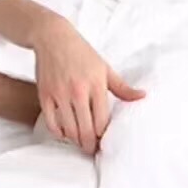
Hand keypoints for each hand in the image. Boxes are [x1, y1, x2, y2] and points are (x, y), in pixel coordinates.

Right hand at [31, 17, 145, 154]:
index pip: (102, 122)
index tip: (104, 142)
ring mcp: (60, 94)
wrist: (53, 37)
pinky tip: (65, 132)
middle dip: (90, 145)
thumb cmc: (81, 52)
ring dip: (75, 140)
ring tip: (80, 141)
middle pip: (86, 130)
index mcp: (96, 85)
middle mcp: (78, 91)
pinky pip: (52, 123)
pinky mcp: (45, 95)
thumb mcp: (104, 67)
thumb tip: (143, 96)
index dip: (103, 137)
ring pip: (69, 130)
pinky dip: (59, 133)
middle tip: (92, 150)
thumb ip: (122, 87)